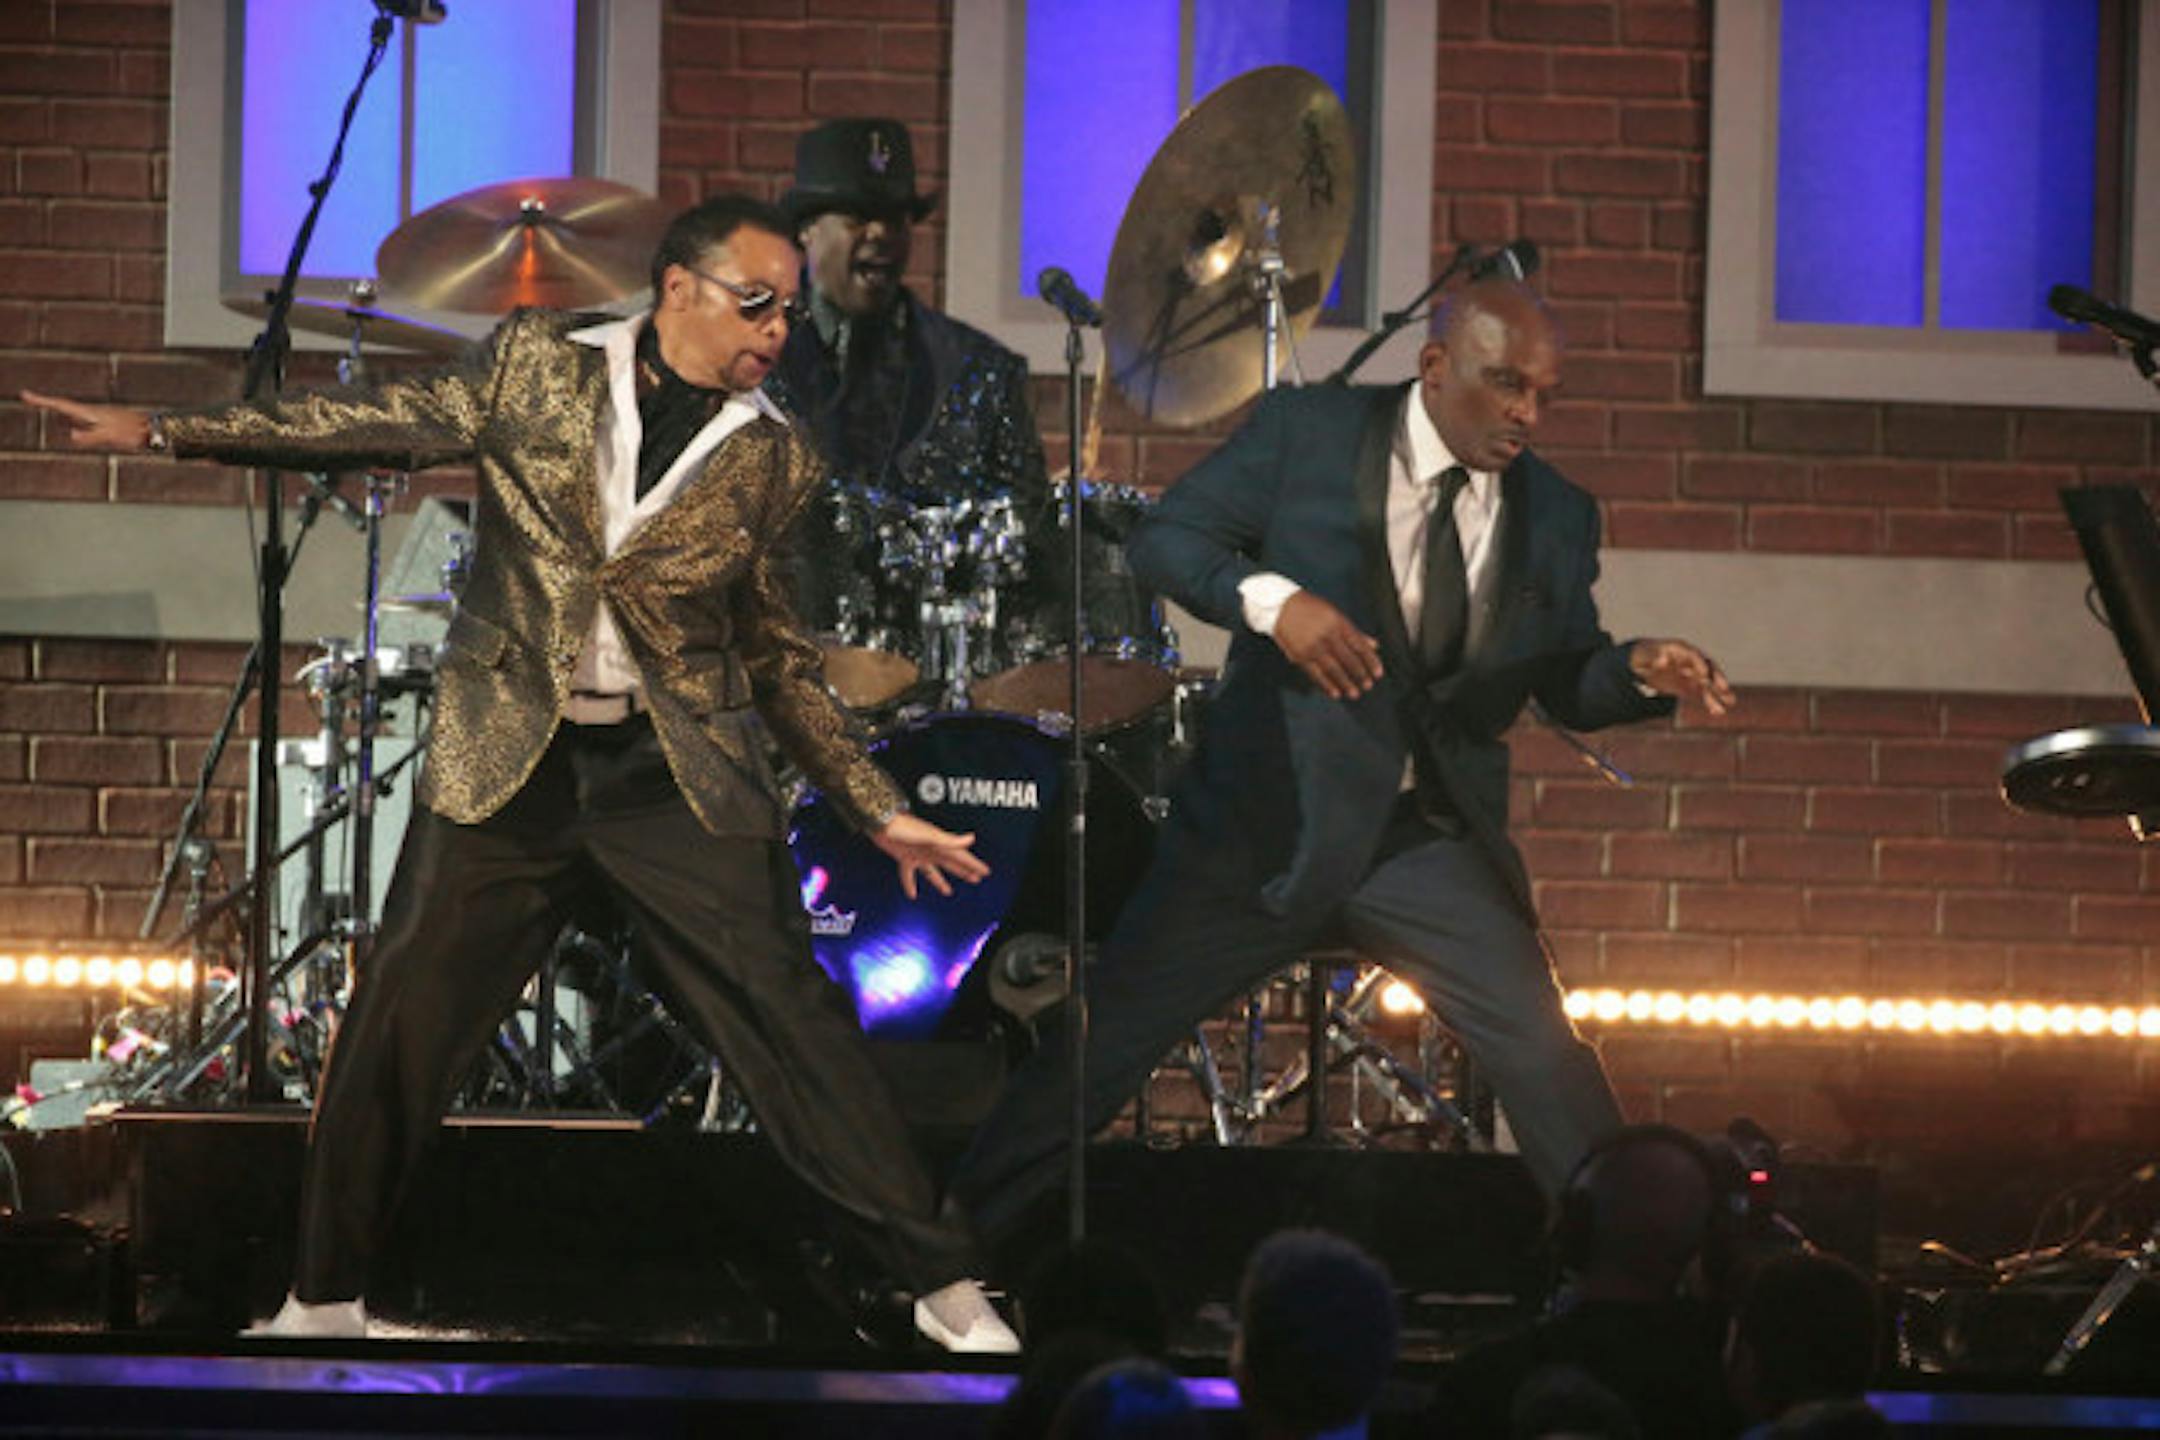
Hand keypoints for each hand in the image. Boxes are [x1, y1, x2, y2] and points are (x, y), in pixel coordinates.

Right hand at [20, 390, 152, 451]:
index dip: (42, 401)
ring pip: (73, 411)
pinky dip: (70, 416)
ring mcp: (100, 416)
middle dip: (45, 401)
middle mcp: (93, 412)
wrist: (156, 430)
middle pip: (64, 405)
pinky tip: (72, 422)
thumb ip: (91, 437)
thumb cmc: (134, 433)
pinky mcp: (107, 422)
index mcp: (90, 413)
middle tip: (28, 397)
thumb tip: (71, 435)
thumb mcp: (110, 436)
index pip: (61, 404)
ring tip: (42, 404)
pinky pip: (82, 418)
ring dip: (56, 407)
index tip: (25, 395)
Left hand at [871, 812, 989, 899]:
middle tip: (976, 878)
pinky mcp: (904, 857)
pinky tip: (912, 895)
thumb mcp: (930, 835)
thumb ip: (950, 840)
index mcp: (940, 844)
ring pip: (932, 871)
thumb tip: (972, 838)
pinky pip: (909, 874)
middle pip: (950, 863)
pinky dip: (910, 884)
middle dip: (964, 871)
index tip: (986, 871)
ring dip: (940, 882)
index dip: (974, 864)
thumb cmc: (905, 827)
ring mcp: (918, 854)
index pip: (961, 856)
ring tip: (948, 892)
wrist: (881, 823)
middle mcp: (931, 850)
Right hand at [1273, 590, 1383, 699]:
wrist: (1281, 607)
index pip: (1360, 646)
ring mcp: (1313, 647)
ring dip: (1345, 683)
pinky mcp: (1300, 656)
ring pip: (1333, 670)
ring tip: (1355, 694)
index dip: (1371, 661)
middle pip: (1348, 660)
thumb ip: (1355, 632)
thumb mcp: (1336, 615)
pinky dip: (1326, 685)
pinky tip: (1335, 693)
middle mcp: (1327, 636)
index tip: (1379, 673)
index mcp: (1339, 624)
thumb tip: (1374, 646)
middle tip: (1368, 686)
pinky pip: (1316, 674)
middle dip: (1360, 674)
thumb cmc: (1312, 609)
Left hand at [1630, 638, 1735, 715]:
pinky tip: (1717, 712)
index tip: (1704, 674)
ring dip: (1719, 692)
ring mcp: (1693, 673)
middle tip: (1724, 688)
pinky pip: (1703, 694)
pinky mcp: (1691, 686)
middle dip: (1716, 678)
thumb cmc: (1644, 656)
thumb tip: (1663, 660)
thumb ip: (1654, 658)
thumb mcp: (1644, 656)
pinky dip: (1710, 702)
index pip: (1693, 655)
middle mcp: (1690, 660)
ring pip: (1708, 683)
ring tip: (1731, 702)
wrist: (1643, 663)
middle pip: (1707, 667)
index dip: (1699, 664)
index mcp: (1679, 649)